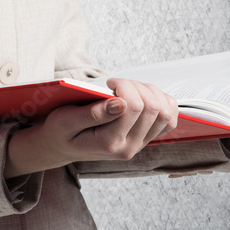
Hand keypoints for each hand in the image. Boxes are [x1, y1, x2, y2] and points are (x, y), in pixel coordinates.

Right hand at [3, 78, 178, 177]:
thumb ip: (94, 114)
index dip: (126, 86)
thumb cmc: (61, 130)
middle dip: (138, 87)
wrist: (61, 146)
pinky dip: (162, 103)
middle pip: (153, 108)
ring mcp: (139, 144)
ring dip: (151, 92)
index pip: (135, 107)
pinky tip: (143, 96)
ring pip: (165, 113)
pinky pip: (168, 120)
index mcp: (110, 143)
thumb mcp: (66, 120)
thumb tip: (122, 103)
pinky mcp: (145, 139)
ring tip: (130, 89)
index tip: (109, 83)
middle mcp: (129, 147)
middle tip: (117, 84)